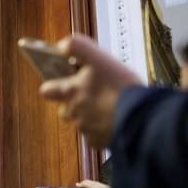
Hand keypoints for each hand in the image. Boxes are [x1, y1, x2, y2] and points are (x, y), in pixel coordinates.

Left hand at [39, 33, 142, 147]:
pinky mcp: (97, 142)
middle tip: (91, 93)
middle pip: (64, 108)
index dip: (53, 85)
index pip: (47, 90)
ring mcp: (85, 129)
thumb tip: (62, 46)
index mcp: (71, 92)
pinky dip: (101, 128)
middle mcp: (74, 112)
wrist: (141, 118)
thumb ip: (78, 46)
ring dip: (89, 114)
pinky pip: (94, 135)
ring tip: (108, 104)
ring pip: (80, 121)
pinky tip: (114, 118)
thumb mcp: (99, 57)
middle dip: (72, 102)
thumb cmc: (121, 88)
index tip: (61, 80)